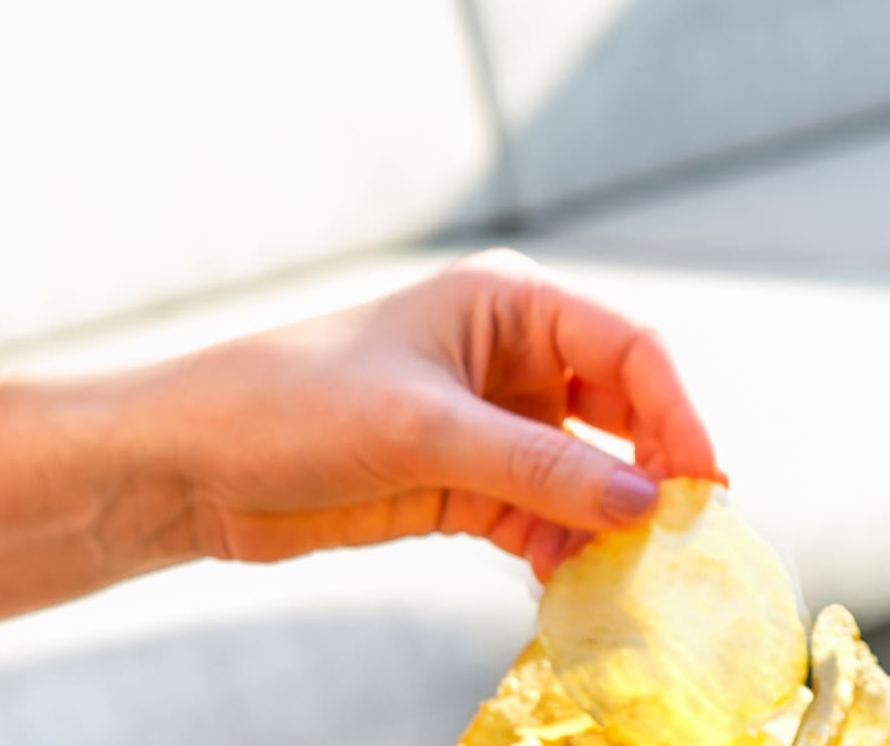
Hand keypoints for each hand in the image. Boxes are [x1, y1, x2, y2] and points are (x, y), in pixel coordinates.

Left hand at [138, 249, 721, 580]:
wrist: (186, 466)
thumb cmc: (289, 405)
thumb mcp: (423, 430)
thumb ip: (540, 467)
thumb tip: (644, 504)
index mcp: (511, 304)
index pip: (631, 350)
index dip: (677, 414)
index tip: (703, 481)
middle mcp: (515, 358)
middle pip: (623, 413)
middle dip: (652, 471)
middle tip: (681, 534)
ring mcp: (493, 425)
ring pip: (587, 474)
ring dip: (607, 521)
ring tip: (625, 571)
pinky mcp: (467, 485)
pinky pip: (544, 518)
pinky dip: (564, 550)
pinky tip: (572, 585)